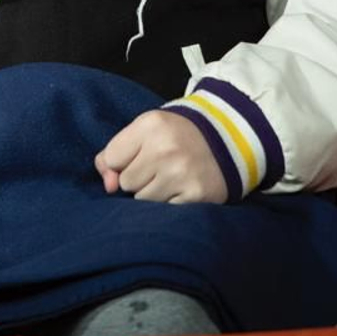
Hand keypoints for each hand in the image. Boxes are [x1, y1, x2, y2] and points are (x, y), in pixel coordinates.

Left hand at [95, 110, 228, 203]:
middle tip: (159, 167)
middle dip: (137, 178)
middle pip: (126, 182)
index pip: (112, 159)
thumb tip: (108, 186)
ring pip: (143, 199)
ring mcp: (183, 173)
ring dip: (153, 193)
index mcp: (151, 125)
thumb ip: (113, 153)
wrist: (228, 142)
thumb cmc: (175, 137)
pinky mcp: (197, 195)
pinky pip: (164, 210)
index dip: (121, 162)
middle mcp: (166, 148)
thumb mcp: (143, 132)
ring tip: (171, 178)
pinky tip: (182, 188)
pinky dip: (170, 203)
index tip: (138, 155)